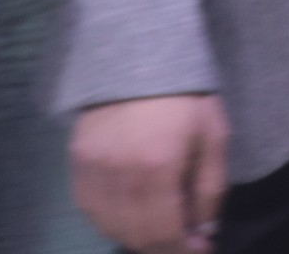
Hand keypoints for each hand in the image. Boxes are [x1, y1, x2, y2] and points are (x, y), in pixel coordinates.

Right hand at [68, 93, 227, 253]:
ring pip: (109, 226)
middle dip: (162, 247)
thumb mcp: (213, 137)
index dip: (182, 250)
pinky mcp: (75, 162)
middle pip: (135, 235)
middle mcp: (118, 175)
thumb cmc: (186, 96)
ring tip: (160, 229)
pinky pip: (89, 208)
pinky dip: (110, 220)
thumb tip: (203, 231)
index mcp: (157, 168)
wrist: (139, 54)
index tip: (200, 250)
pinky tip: (130, 214)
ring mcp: (91, 170)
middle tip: (183, 243)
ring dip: (136, 236)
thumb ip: (210, 189)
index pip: (164, 232)